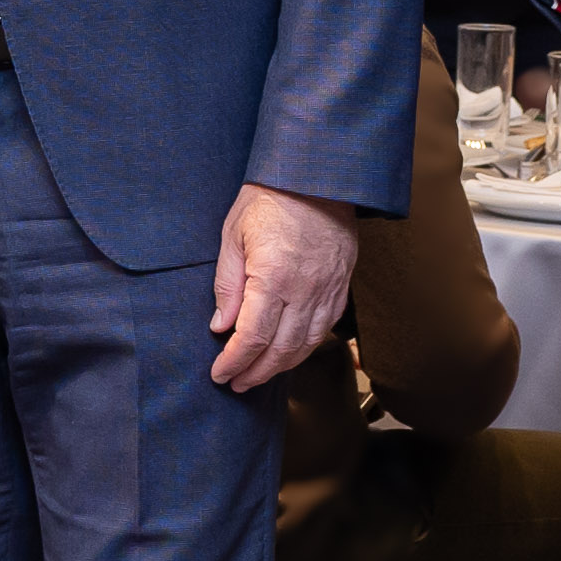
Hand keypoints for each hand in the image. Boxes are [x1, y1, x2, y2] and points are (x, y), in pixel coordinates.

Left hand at [207, 183, 358, 394]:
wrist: (318, 176)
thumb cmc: (271, 198)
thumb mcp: (233, 235)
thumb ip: (227, 285)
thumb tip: (220, 325)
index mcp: (274, 278)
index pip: (252, 337)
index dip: (234, 362)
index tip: (220, 374)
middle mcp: (305, 291)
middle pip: (280, 350)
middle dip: (255, 372)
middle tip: (236, 384)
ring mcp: (327, 290)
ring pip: (306, 345)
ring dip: (281, 367)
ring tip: (258, 375)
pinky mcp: (341, 286)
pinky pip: (325, 329)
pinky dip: (305, 348)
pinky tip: (290, 354)